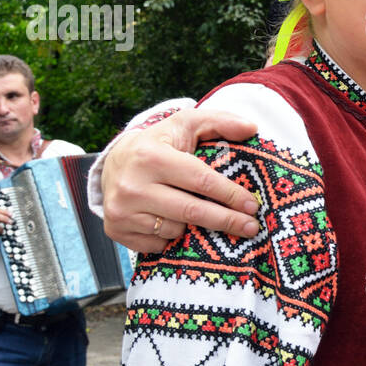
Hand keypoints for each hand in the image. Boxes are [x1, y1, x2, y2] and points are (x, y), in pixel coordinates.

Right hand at [102, 109, 260, 252]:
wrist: (113, 164)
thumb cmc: (159, 144)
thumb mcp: (185, 124)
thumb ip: (220, 121)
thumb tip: (251, 128)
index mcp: (150, 156)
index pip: (201, 181)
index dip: (230, 195)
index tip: (252, 206)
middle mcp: (132, 185)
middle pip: (192, 211)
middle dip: (227, 221)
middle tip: (251, 227)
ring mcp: (121, 211)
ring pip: (176, 230)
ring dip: (193, 226)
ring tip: (195, 212)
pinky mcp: (116, 231)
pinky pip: (158, 244)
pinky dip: (171, 237)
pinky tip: (171, 222)